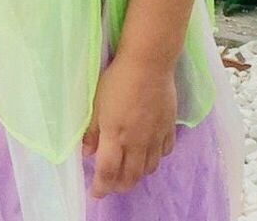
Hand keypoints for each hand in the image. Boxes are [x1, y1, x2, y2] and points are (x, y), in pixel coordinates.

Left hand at [81, 53, 176, 198]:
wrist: (148, 62)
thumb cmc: (117, 79)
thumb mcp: (96, 102)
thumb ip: (92, 130)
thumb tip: (87, 152)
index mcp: (115, 136)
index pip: (107, 172)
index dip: (100, 187)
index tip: (95, 193)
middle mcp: (137, 143)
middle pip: (130, 177)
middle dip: (119, 185)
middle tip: (111, 184)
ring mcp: (155, 137)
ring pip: (148, 168)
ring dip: (137, 174)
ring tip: (128, 169)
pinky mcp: (169, 128)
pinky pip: (164, 152)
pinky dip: (155, 158)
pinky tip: (148, 151)